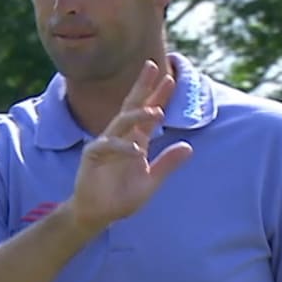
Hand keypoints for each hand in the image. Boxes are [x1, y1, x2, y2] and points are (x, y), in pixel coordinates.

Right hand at [69, 60, 192, 233]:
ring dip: (138, 115)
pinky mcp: (92, 156)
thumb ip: (168, 164)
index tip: (170, 78)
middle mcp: (121, 138)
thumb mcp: (151, 181)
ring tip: (156, 112)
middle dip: (142, 86)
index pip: (147, 112)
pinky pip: (107, 147)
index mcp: (135, 140)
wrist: (97, 215)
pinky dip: (123, 148)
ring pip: (121, 122)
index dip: (158, 96)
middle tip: (153, 66)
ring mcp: (105, 145)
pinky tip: (137, 151)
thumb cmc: (121, 198)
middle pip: (131, 106)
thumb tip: (189, 147)